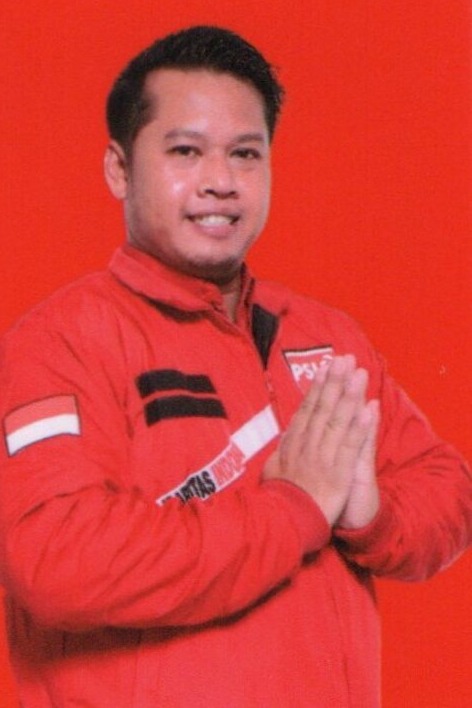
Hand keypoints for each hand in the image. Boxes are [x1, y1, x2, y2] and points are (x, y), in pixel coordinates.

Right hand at [264, 355, 374, 525]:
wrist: (286, 525)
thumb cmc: (279, 500)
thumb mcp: (272, 471)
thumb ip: (280, 452)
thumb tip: (283, 437)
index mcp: (292, 444)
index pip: (307, 410)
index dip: (318, 387)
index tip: (325, 367)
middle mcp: (307, 445)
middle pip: (323, 408)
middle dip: (335, 381)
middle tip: (344, 358)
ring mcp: (323, 457)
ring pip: (337, 421)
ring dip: (349, 395)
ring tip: (359, 373)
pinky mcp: (339, 473)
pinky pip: (350, 445)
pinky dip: (360, 426)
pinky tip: (369, 408)